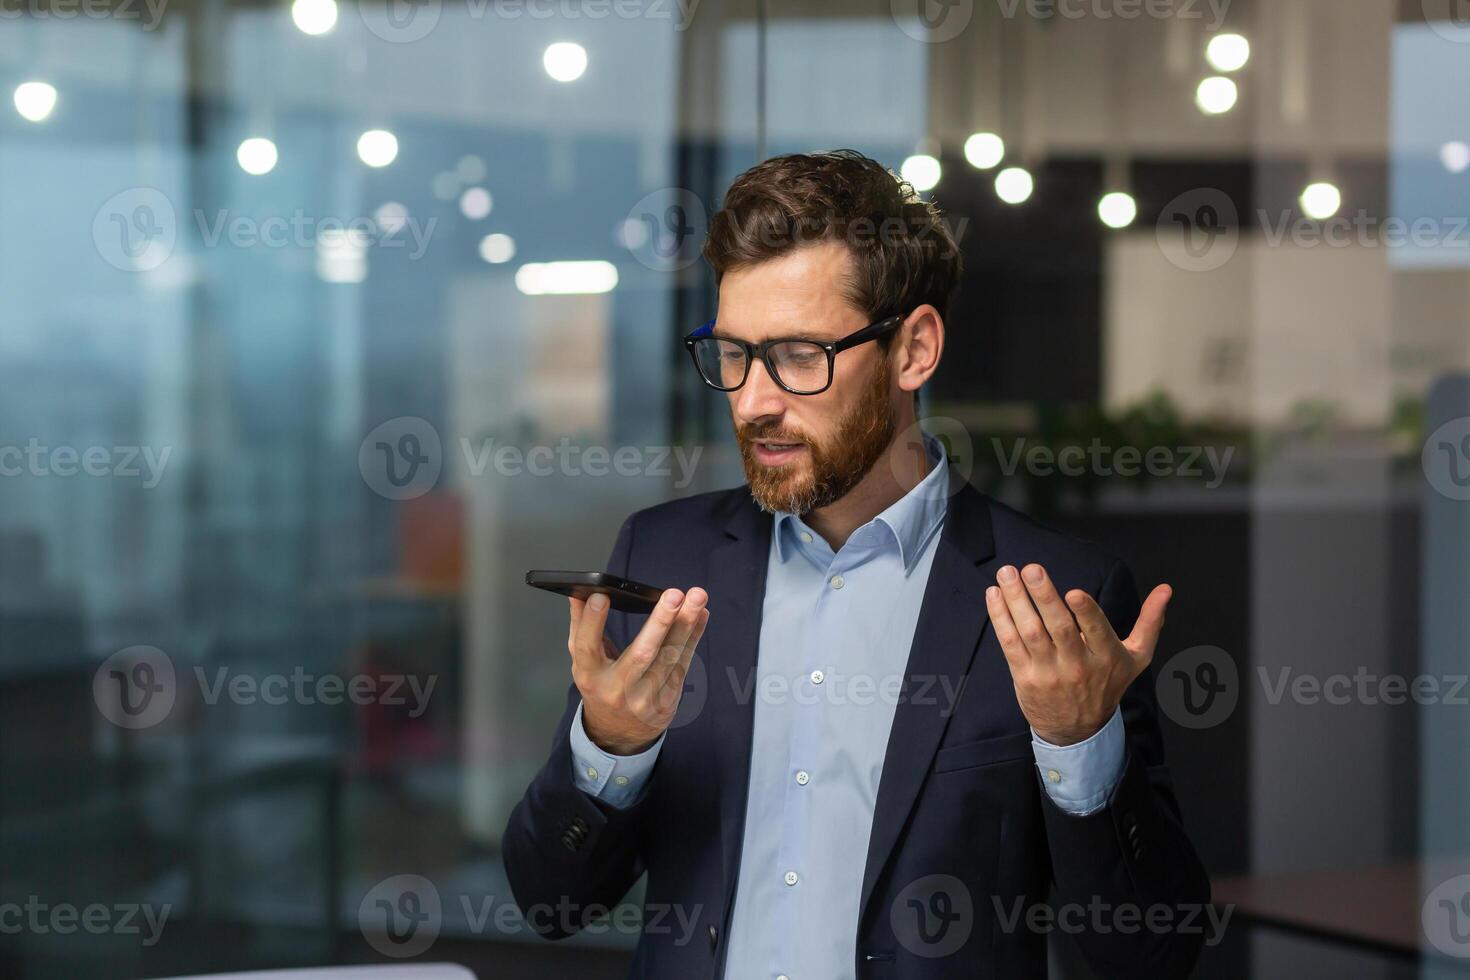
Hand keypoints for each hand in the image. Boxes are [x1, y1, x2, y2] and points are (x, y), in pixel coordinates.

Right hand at [568, 587, 709, 755]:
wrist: (619, 733)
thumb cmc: (601, 684)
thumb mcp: (583, 661)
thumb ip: (582, 626)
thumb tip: (580, 592)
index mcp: (590, 676)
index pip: (588, 648)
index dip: (592, 622)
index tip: (602, 595)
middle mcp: (618, 689)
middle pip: (641, 653)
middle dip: (660, 622)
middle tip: (674, 595)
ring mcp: (647, 697)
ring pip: (670, 656)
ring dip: (686, 624)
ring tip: (697, 597)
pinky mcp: (669, 698)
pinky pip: (683, 662)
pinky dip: (694, 636)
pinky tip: (702, 614)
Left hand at [986, 563, 1169, 746]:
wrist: (1078, 730)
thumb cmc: (1107, 684)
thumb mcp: (1136, 657)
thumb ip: (1150, 622)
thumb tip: (1166, 589)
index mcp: (1107, 656)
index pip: (1097, 631)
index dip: (1086, 612)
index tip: (1074, 592)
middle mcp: (1077, 665)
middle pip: (1060, 628)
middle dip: (1045, 597)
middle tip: (1032, 569)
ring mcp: (1049, 672)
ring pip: (1030, 633)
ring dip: (1016, 601)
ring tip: (1007, 574)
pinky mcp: (1025, 677)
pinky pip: (1009, 644)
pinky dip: (1000, 618)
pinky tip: (994, 595)